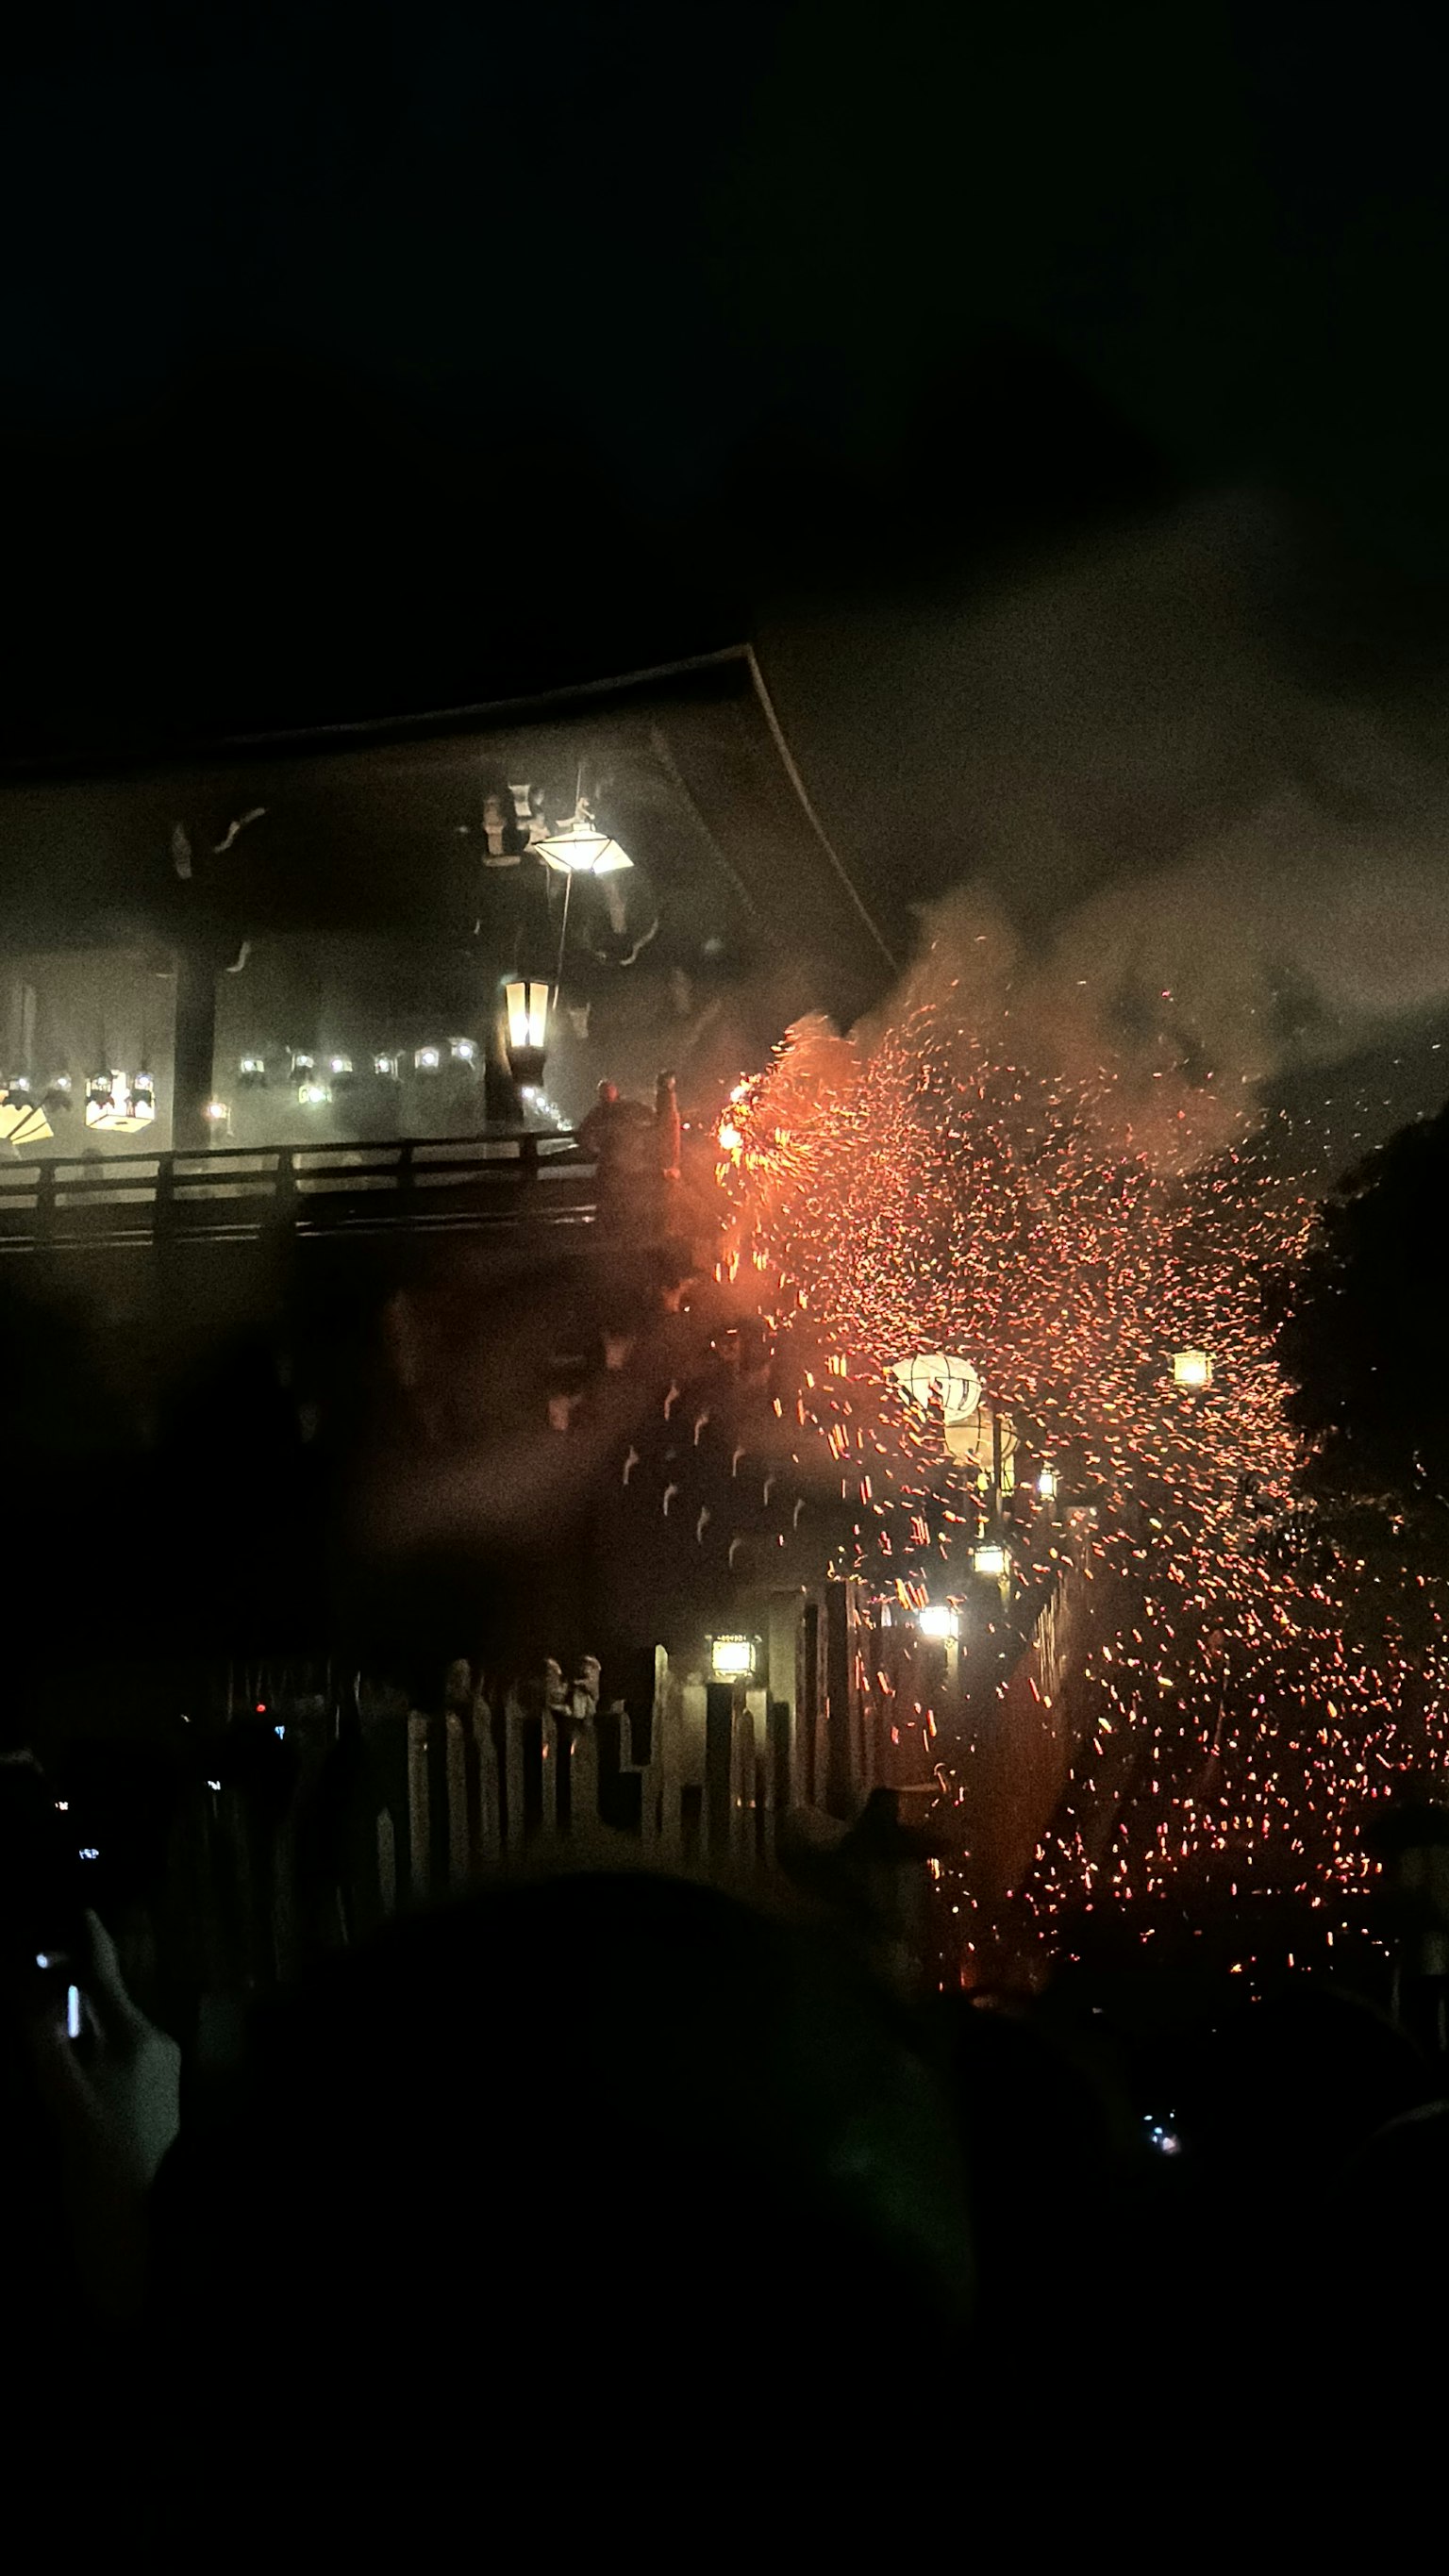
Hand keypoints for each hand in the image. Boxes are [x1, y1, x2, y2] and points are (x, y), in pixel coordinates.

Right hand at [22, 1911, 181, 2324]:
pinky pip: (121, 2045)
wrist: (134, 2221)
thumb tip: (16, 1972)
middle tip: (31, 1961)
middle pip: (109, 1994)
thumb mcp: (58, 2091)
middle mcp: (157, 2040)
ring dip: (80, 2008)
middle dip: (72, 1976)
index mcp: (135, 2035)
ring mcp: (162, 2064)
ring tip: (40, 1999)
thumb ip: (39, 2029)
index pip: (104, 1973)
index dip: (86, 1938)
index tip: (74, 1905)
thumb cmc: (94, 2158)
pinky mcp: (158, 2086)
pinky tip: (67, 2046)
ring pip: (113, 2020)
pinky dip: (93, 2036)